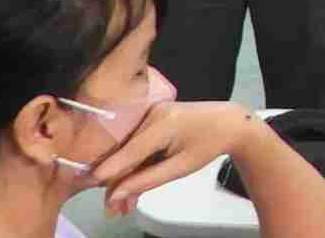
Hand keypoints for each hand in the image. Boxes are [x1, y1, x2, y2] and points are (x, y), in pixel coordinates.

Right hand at [90, 102, 268, 215]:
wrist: (230, 123)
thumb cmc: (209, 144)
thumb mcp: (180, 167)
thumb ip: (147, 180)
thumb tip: (116, 195)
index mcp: (163, 123)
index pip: (129, 151)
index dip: (110, 171)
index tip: (94, 188)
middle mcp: (153, 114)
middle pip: (125, 153)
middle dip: (118, 183)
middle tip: (114, 211)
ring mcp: (152, 113)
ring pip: (129, 150)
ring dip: (125, 177)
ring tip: (124, 206)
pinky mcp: (152, 117)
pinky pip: (137, 143)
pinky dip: (134, 164)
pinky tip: (133, 185)